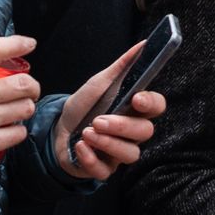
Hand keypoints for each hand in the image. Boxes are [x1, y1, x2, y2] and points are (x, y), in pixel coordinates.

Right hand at [0, 35, 40, 168]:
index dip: (16, 44)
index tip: (29, 44)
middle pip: (24, 83)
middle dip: (32, 87)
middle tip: (28, 91)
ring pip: (26, 108)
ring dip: (24, 109)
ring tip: (13, 112)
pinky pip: (20, 132)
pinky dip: (17, 132)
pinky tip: (5, 130)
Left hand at [55, 40, 166, 179]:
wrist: (56, 129)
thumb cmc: (83, 106)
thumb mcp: (100, 82)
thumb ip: (122, 66)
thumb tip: (143, 44)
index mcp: (135, 109)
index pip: (157, 107)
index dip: (151, 104)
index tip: (136, 99)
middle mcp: (132, 132)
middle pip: (144, 132)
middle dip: (121, 126)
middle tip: (98, 120)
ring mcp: (119, 152)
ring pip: (130, 154)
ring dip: (108, 143)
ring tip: (86, 133)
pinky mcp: (104, 168)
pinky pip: (106, 170)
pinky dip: (92, 159)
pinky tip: (80, 147)